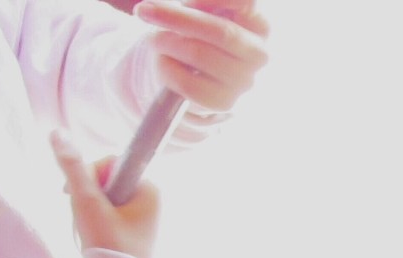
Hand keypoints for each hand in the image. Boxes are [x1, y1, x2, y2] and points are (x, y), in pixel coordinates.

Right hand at [51, 131, 158, 257]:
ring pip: (104, 198)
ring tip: (90, 232)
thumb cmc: (107, 244)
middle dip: (88, 196)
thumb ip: (72, 166)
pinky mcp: (137, 230)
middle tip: (85, 218)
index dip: (90, 175)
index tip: (80, 195)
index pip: (110, 162)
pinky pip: (108, 214)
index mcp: (151, 189)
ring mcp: (146, 216)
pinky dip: (95, 222)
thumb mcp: (86, 201)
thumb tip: (57, 132)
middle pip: (106, 180)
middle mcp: (154, 200)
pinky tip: (95, 238)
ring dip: (88, 210)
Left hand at [134, 0, 270, 114]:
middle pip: (222, 32)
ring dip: (166, 42)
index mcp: (258, 25)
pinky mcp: (225, 103)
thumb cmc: (193, 35)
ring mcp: (245, 81)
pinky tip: (162, 61)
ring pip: (200, 54)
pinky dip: (166, 68)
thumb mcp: (198, 13)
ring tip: (155, 40)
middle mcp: (258, 54)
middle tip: (144, 10)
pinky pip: (188, 83)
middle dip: (176, 18)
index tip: (185, 0)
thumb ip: (196, 5)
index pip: (246, 2)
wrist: (188, 75)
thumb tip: (179, 6)